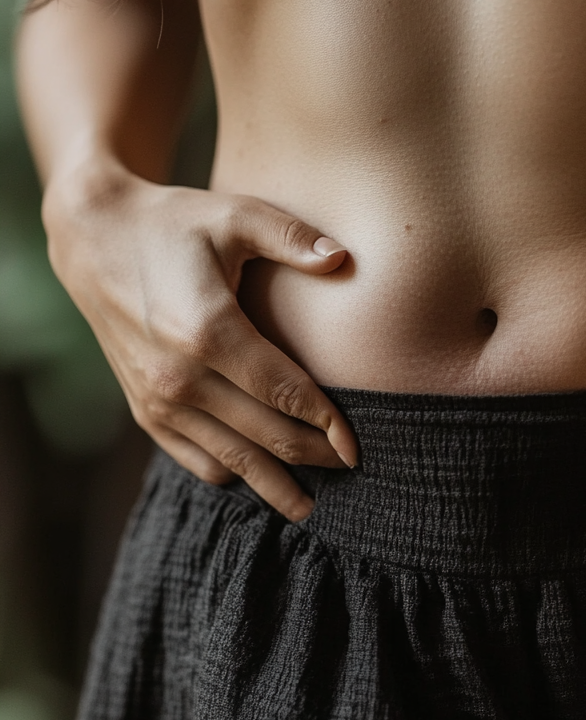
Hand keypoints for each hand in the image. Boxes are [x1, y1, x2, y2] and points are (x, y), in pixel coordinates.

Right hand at [43, 155, 357, 519]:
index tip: (357, 447)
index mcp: (208, 332)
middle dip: (313, 457)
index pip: (284, 394)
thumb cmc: (175, 223)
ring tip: (309, 504)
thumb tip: (345, 260)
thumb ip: (294, 237)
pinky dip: (231, 473)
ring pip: (231, 461)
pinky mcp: (144, 409)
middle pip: (265, 436)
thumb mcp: (235, 215)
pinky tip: (259, 478)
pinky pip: (195, 460)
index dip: (327, 425)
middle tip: (351, 469)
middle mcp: (180, 377)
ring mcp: (158, 399)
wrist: (93, 239)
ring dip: (274, 484)